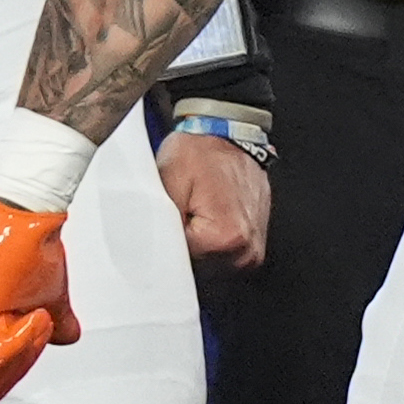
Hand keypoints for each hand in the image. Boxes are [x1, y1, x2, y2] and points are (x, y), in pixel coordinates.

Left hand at [0, 189, 80, 402]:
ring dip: (22, 347)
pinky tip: (27, 313)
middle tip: (33, 320)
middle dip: (22, 358)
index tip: (37, 327)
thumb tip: (65, 335)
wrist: (23, 218)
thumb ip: (51, 326)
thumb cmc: (29, 248)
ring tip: (30, 310)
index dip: (23, 362)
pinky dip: (18, 343)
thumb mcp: (45, 298)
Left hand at [159, 129, 270, 269]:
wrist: (228, 131)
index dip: (164, 245)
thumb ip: (158, 226)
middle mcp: (247, 249)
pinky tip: (203, 220)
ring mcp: (253, 249)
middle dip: (181, 249)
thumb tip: (148, 255)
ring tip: (192, 215)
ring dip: (196, 249)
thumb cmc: (199, 152)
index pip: (180, 266)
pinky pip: (223, 258)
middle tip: (177, 216)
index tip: (162, 226)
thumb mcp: (167, 183)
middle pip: (198, 271)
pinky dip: (209, 244)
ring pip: (210, 268)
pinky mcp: (254, 243)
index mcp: (227, 238)